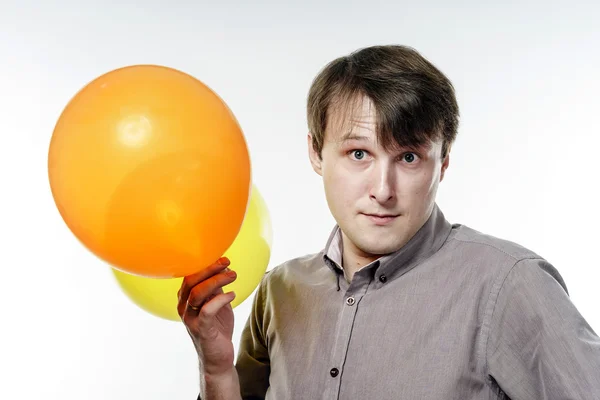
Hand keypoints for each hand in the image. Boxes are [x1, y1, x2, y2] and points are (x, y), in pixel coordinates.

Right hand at [178, 257, 237, 376]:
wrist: (218, 356)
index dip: (206, 264)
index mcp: (185, 298)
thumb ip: (216, 287)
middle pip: (191, 281)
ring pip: (197, 293)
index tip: (223, 258)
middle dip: (210, 269)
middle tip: (227, 264)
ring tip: (233, 276)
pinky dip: (220, 299)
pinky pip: (207, 310)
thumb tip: (224, 267)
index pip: (190, 275)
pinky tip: (232, 295)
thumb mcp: (217, 303)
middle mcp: (184, 307)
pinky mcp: (201, 330)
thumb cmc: (217, 327)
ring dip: (217, 281)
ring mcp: (190, 319)